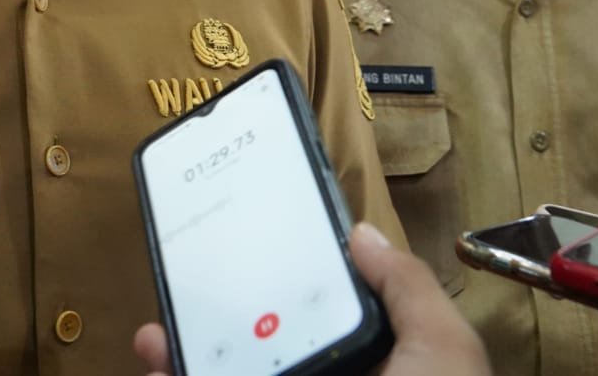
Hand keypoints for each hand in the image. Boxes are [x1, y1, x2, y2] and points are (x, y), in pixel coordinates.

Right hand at [133, 223, 490, 375]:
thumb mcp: (443, 350)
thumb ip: (408, 289)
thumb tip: (360, 234)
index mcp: (373, 365)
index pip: (326, 317)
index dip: (290, 283)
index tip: (251, 247)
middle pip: (265, 346)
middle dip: (221, 319)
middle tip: (184, 286)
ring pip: (231, 370)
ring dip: (186, 355)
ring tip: (154, 334)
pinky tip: (156, 366)